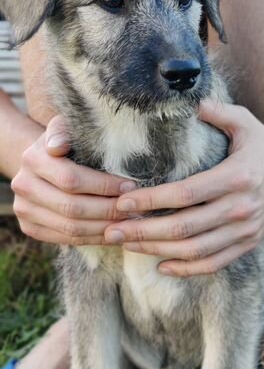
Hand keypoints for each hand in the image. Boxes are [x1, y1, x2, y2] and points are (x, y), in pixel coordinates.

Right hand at [12, 115, 136, 244]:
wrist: (41, 162)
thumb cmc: (65, 143)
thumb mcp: (66, 128)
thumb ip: (63, 132)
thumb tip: (57, 147)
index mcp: (33, 159)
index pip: (72, 179)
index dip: (104, 185)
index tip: (130, 186)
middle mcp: (23, 186)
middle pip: (72, 207)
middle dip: (108, 209)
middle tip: (134, 208)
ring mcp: (24, 209)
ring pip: (70, 228)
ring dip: (103, 227)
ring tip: (128, 222)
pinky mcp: (30, 227)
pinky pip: (66, 239)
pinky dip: (93, 238)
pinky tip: (113, 232)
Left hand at [107, 100, 263, 276]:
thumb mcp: (246, 122)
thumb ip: (217, 111)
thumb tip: (188, 101)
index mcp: (237, 176)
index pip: (186, 193)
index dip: (151, 200)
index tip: (123, 202)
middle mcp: (241, 207)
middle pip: (185, 227)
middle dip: (143, 230)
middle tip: (111, 230)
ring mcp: (246, 230)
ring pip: (195, 249)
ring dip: (157, 250)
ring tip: (128, 245)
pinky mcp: (248, 243)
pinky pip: (214, 264)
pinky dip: (187, 268)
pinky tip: (162, 265)